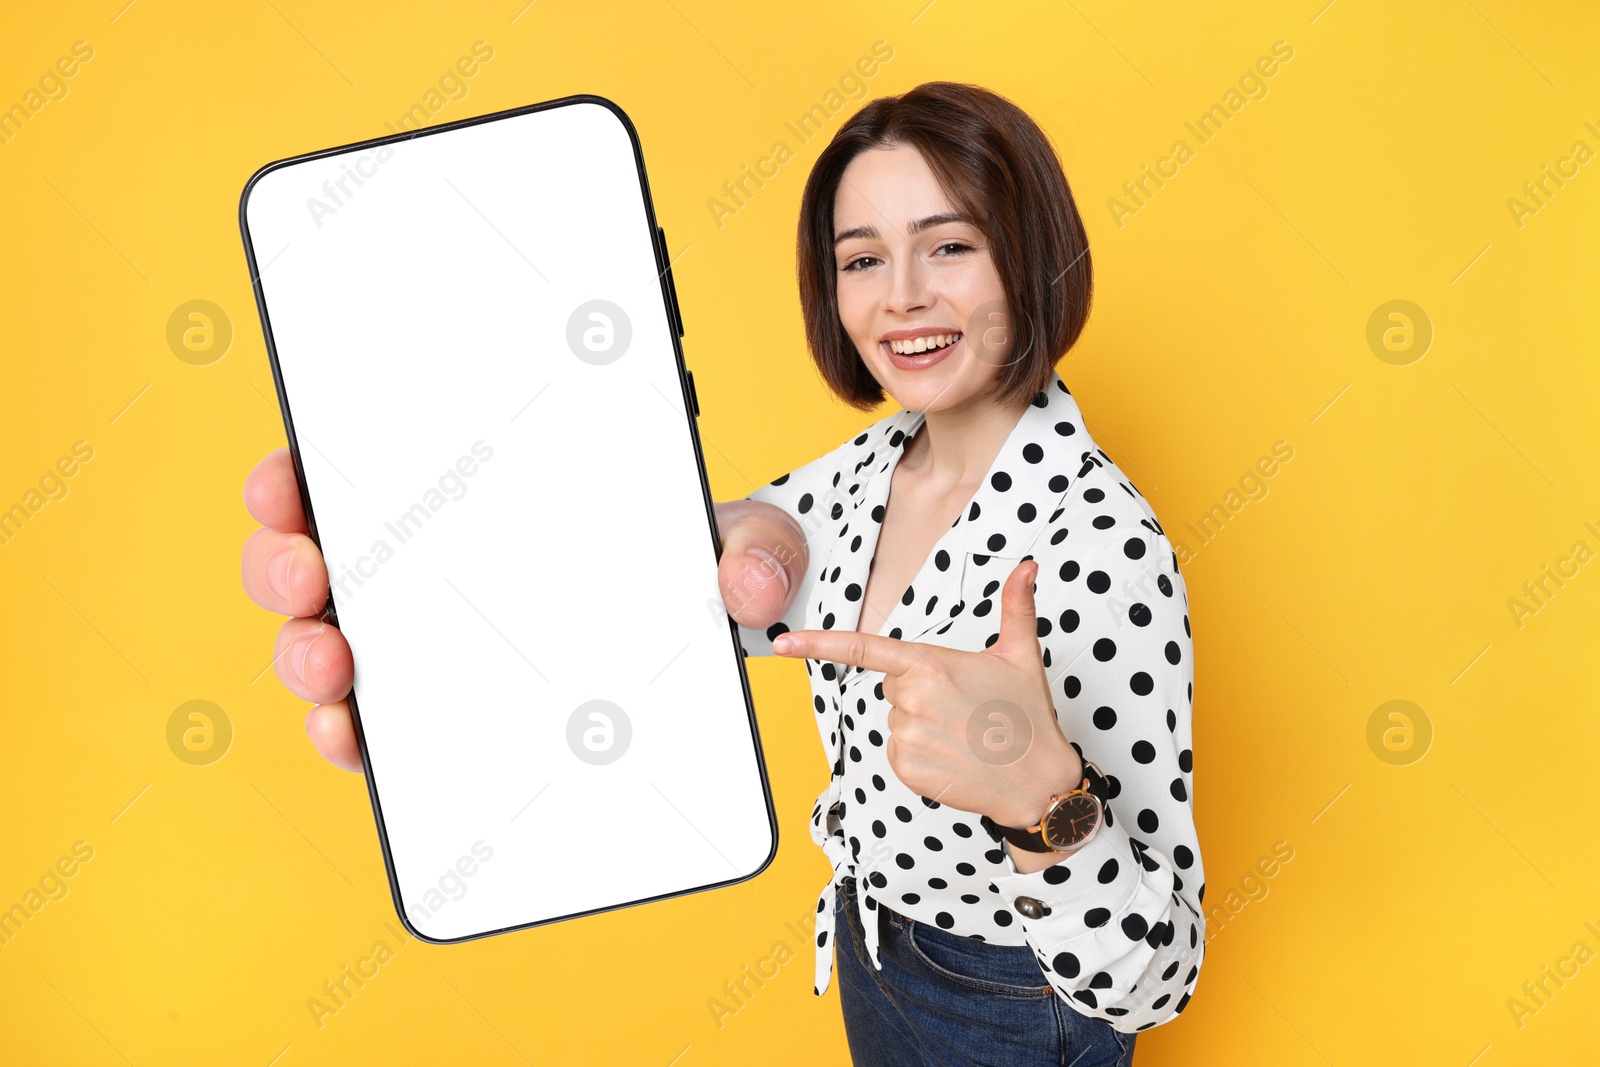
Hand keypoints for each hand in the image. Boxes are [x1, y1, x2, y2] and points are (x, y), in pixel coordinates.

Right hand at [241, 449, 810, 772]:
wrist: (709, 644)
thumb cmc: (697, 568)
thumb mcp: (742, 542)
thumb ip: (759, 549)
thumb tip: (744, 587)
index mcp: (475, 496)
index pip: (360, 471)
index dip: (300, 474)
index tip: (289, 478)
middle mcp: (429, 567)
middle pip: (317, 556)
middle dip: (284, 561)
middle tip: (308, 568)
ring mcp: (424, 647)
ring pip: (326, 642)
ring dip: (304, 651)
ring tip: (333, 661)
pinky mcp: (437, 720)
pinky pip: (371, 728)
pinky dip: (348, 733)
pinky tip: (354, 736)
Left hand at [771, 558, 1081, 827]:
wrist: (1038, 783)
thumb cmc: (1028, 718)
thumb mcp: (1021, 655)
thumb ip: (1016, 606)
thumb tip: (1026, 568)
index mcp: (930, 665)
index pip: (862, 649)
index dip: (817, 644)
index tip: (782, 643)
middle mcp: (911, 700)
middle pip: (894, 686)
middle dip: (921, 691)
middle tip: (964, 705)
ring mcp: (906, 737)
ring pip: (897, 719)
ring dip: (923, 725)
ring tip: (964, 733)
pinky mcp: (906, 769)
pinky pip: (900, 752)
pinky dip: (922, 755)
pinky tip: (955, 757)